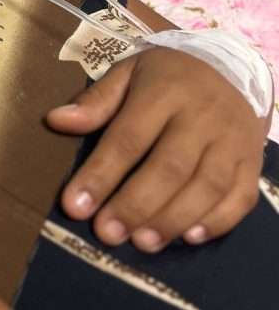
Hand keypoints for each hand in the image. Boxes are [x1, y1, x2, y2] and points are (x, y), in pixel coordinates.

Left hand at [46, 46, 267, 251]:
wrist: (230, 68)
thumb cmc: (165, 76)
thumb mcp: (128, 73)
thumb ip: (96, 101)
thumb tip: (55, 121)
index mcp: (164, 91)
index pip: (129, 137)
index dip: (101, 174)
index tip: (75, 205)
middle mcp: (202, 117)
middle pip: (169, 167)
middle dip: (135, 205)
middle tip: (106, 233)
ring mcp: (232, 141)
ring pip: (206, 187)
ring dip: (172, 220)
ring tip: (140, 242)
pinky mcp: (253, 162)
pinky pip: (240, 197)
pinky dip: (216, 221)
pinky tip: (187, 237)